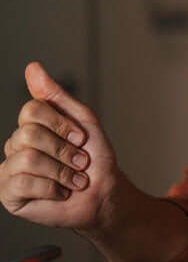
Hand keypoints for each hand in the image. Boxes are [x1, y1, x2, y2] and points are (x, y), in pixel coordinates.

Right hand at [0, 63, 118, 229]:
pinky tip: (60, 193)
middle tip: (80, 162)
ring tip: (73, 179)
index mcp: (32, 125)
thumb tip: (32, 67)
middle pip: (29, 134)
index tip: (81, 138)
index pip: (31, 110)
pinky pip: (22, 183)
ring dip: (61, 171)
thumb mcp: (82, 120)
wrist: (104, 194)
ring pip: (27, 158)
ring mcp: (9, 169)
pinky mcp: (7, 194)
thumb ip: (55, 95)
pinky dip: (52, 188)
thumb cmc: (95, 158)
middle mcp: (16, 145)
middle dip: (63, 150)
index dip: (61, 124)